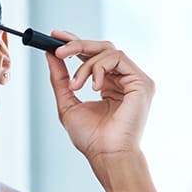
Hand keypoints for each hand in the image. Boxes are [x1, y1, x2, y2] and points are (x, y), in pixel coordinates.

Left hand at [46, 33, 154, 164]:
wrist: (106, 154)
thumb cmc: (91, 137)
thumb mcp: (68, 103)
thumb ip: (61, 79)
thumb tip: (50, 55)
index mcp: (108, 84)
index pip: (93, 55)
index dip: (75, 43)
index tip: (55, 37)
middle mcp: (123, 79)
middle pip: (101, 48)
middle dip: (77, 45)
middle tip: (58, 50)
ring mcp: (134, 80)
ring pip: (108, 51)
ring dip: (85, 64)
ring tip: (75, 85)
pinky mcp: (142, 82)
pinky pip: (117, 58)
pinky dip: (99, 67)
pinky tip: (93, 87)